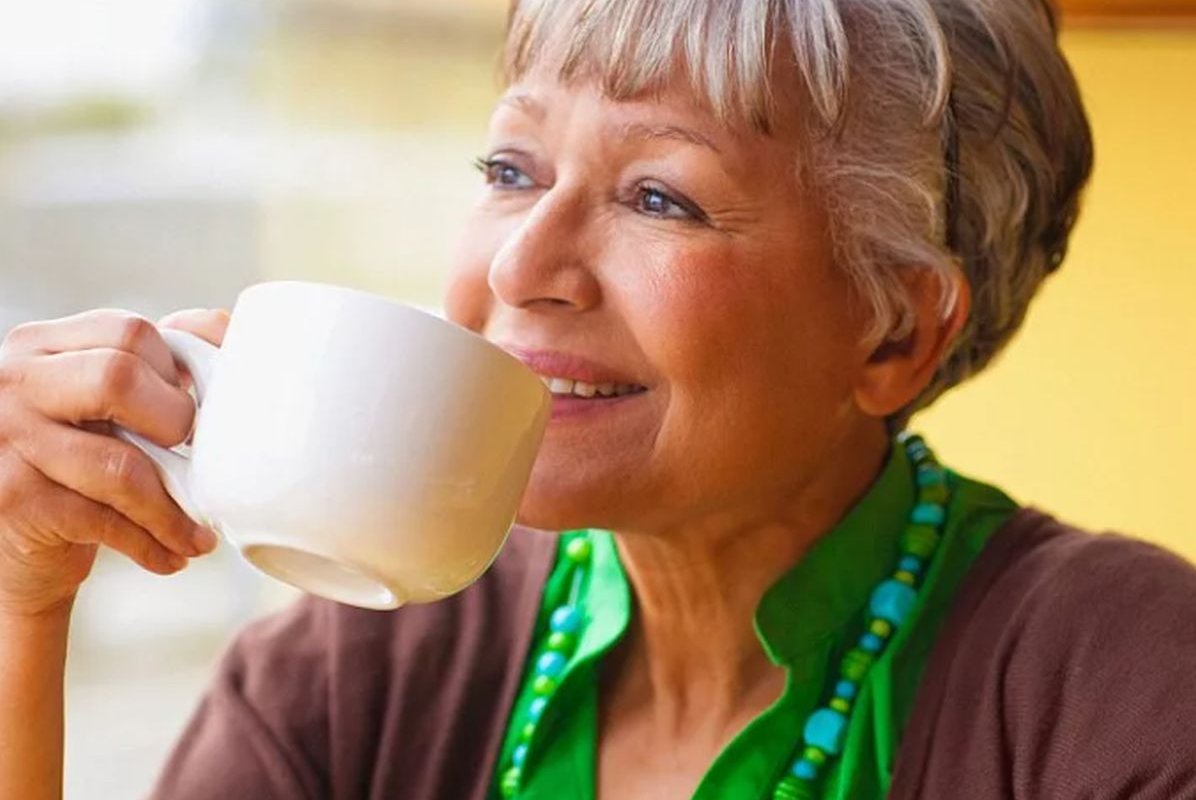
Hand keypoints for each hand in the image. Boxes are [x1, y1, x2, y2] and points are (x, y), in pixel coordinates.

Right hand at [0, 308, 229, 618]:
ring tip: (198, 532)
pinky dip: (152, 543)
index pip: (129, 331)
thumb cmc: (73, 464)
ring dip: (175, 509)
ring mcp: (8, 440)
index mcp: (41, 346)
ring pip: (120, 465)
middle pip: (119, 377)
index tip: (189, 409)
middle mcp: (14, 382)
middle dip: (175, 421)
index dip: (176, 371)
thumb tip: (223, 330)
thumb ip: (151, 362)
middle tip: (192, 458)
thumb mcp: (99, 404)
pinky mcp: (15, 500)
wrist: (9, 546)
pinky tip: (171, 555)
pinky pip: (106, 520)